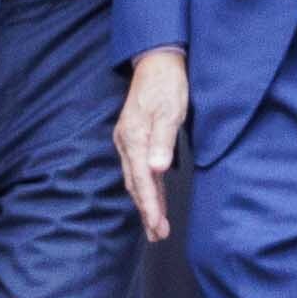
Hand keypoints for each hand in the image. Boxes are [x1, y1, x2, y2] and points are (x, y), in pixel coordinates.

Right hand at [119, 49, 191, 236]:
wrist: (157, 62)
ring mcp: (128, 141)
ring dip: (146, 203)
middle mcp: (126, 142)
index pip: (141, 180)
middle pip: (135, 185)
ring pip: (136, 180)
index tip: (157, 226)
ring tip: (156, 227)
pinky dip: (146, 187)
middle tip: (158, 235)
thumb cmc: (166, 85)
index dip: (150, 206)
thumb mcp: (170, 111)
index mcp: (133, 138)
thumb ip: (163, 141)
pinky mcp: (135, 138)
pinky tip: (153, 198)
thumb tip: (157, 170)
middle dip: (146, 211)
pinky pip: (139, 170)